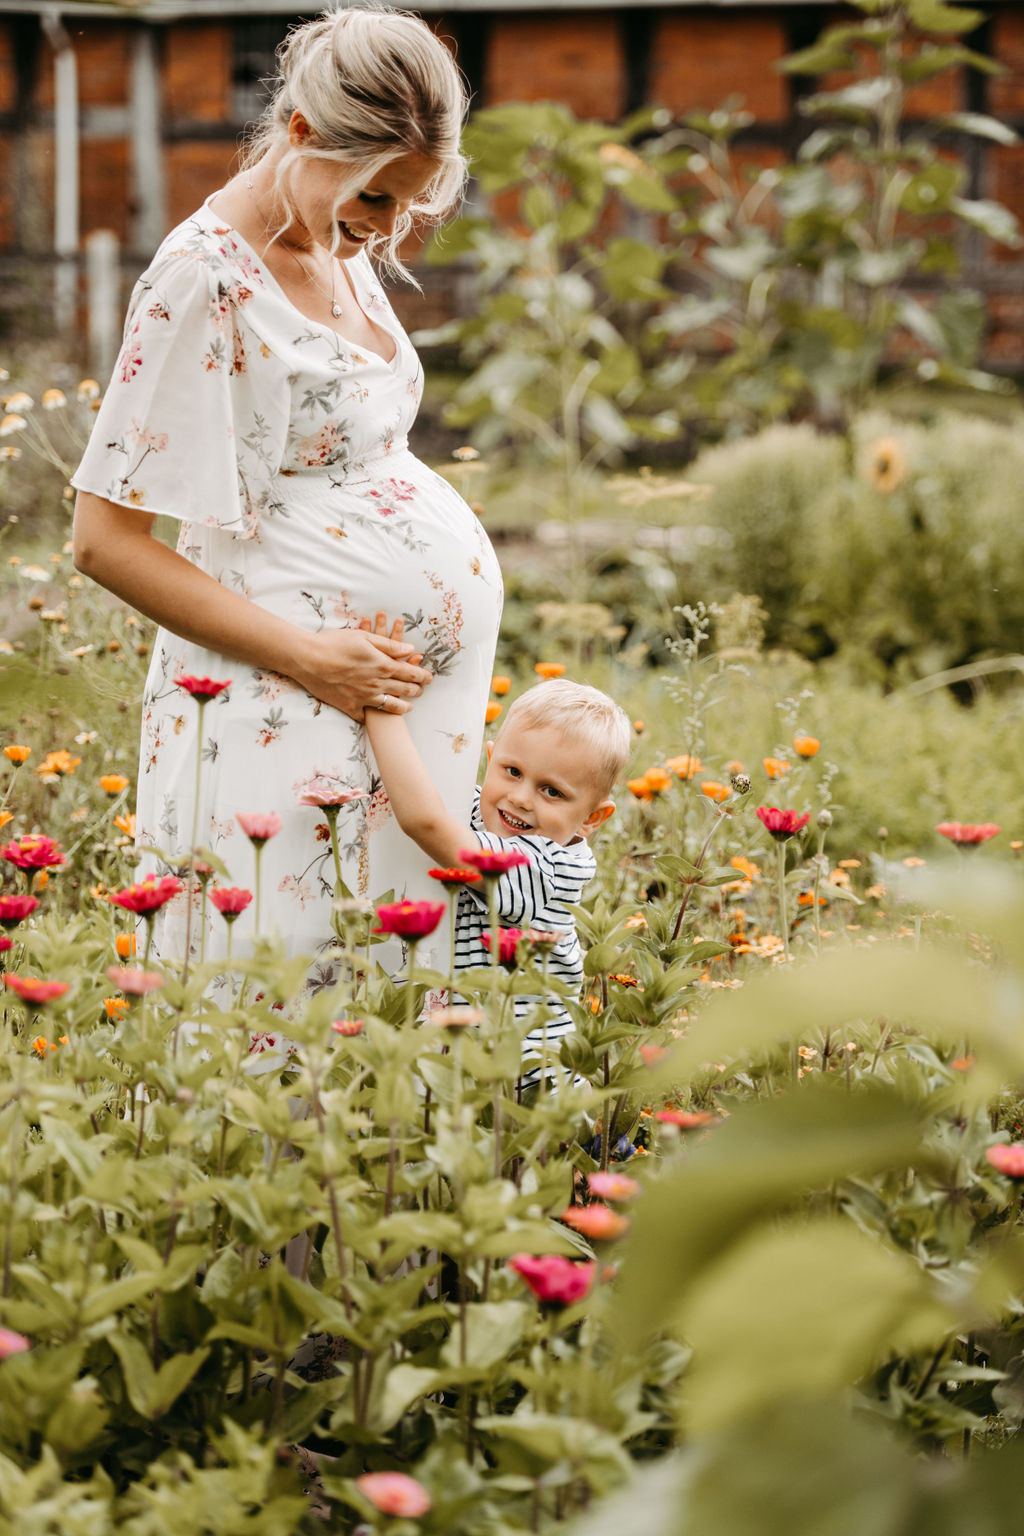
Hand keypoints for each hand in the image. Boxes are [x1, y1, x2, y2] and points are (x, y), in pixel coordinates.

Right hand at [290, 623, 432, 720]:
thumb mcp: (364, 638)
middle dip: (416, 690)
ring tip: (409, 706)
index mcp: (382, 665)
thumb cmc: (334, 643)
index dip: (422, 675)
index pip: (410, 672)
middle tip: (422, 690)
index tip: (430, 677)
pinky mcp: (349, 706)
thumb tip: (410, 650)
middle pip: (404, 690)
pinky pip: (365, 716)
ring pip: (391, 706)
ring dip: (403, 706)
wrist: (307, 660)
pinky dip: (372, 716)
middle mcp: (377, 684)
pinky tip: (376, 715)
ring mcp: (364, 698)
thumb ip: (389, 645)